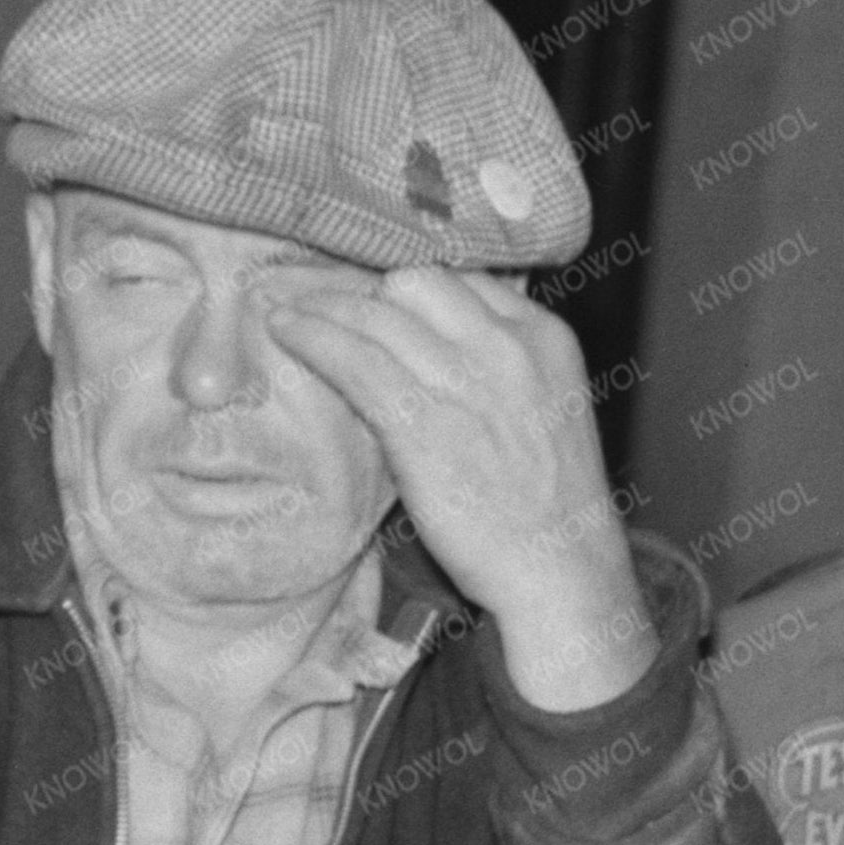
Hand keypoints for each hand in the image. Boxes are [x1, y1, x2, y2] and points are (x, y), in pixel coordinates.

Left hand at [267, 267, 653, 704]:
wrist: (559, 565)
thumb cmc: (544, 496)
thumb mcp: (541, 403)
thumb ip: (494, 360)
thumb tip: (422, 334)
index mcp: (543, 335)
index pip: (462, 279)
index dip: (408, 289)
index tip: (372, 300)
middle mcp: (506, 346)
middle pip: (414, 283)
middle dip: (365, 294)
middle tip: (323, 307)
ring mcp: (464, 382)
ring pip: (374, 315)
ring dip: (322, 309)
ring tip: (285, 313)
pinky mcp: (421, 423)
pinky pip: (352, 359)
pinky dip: (311, 338)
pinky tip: (285, 332)